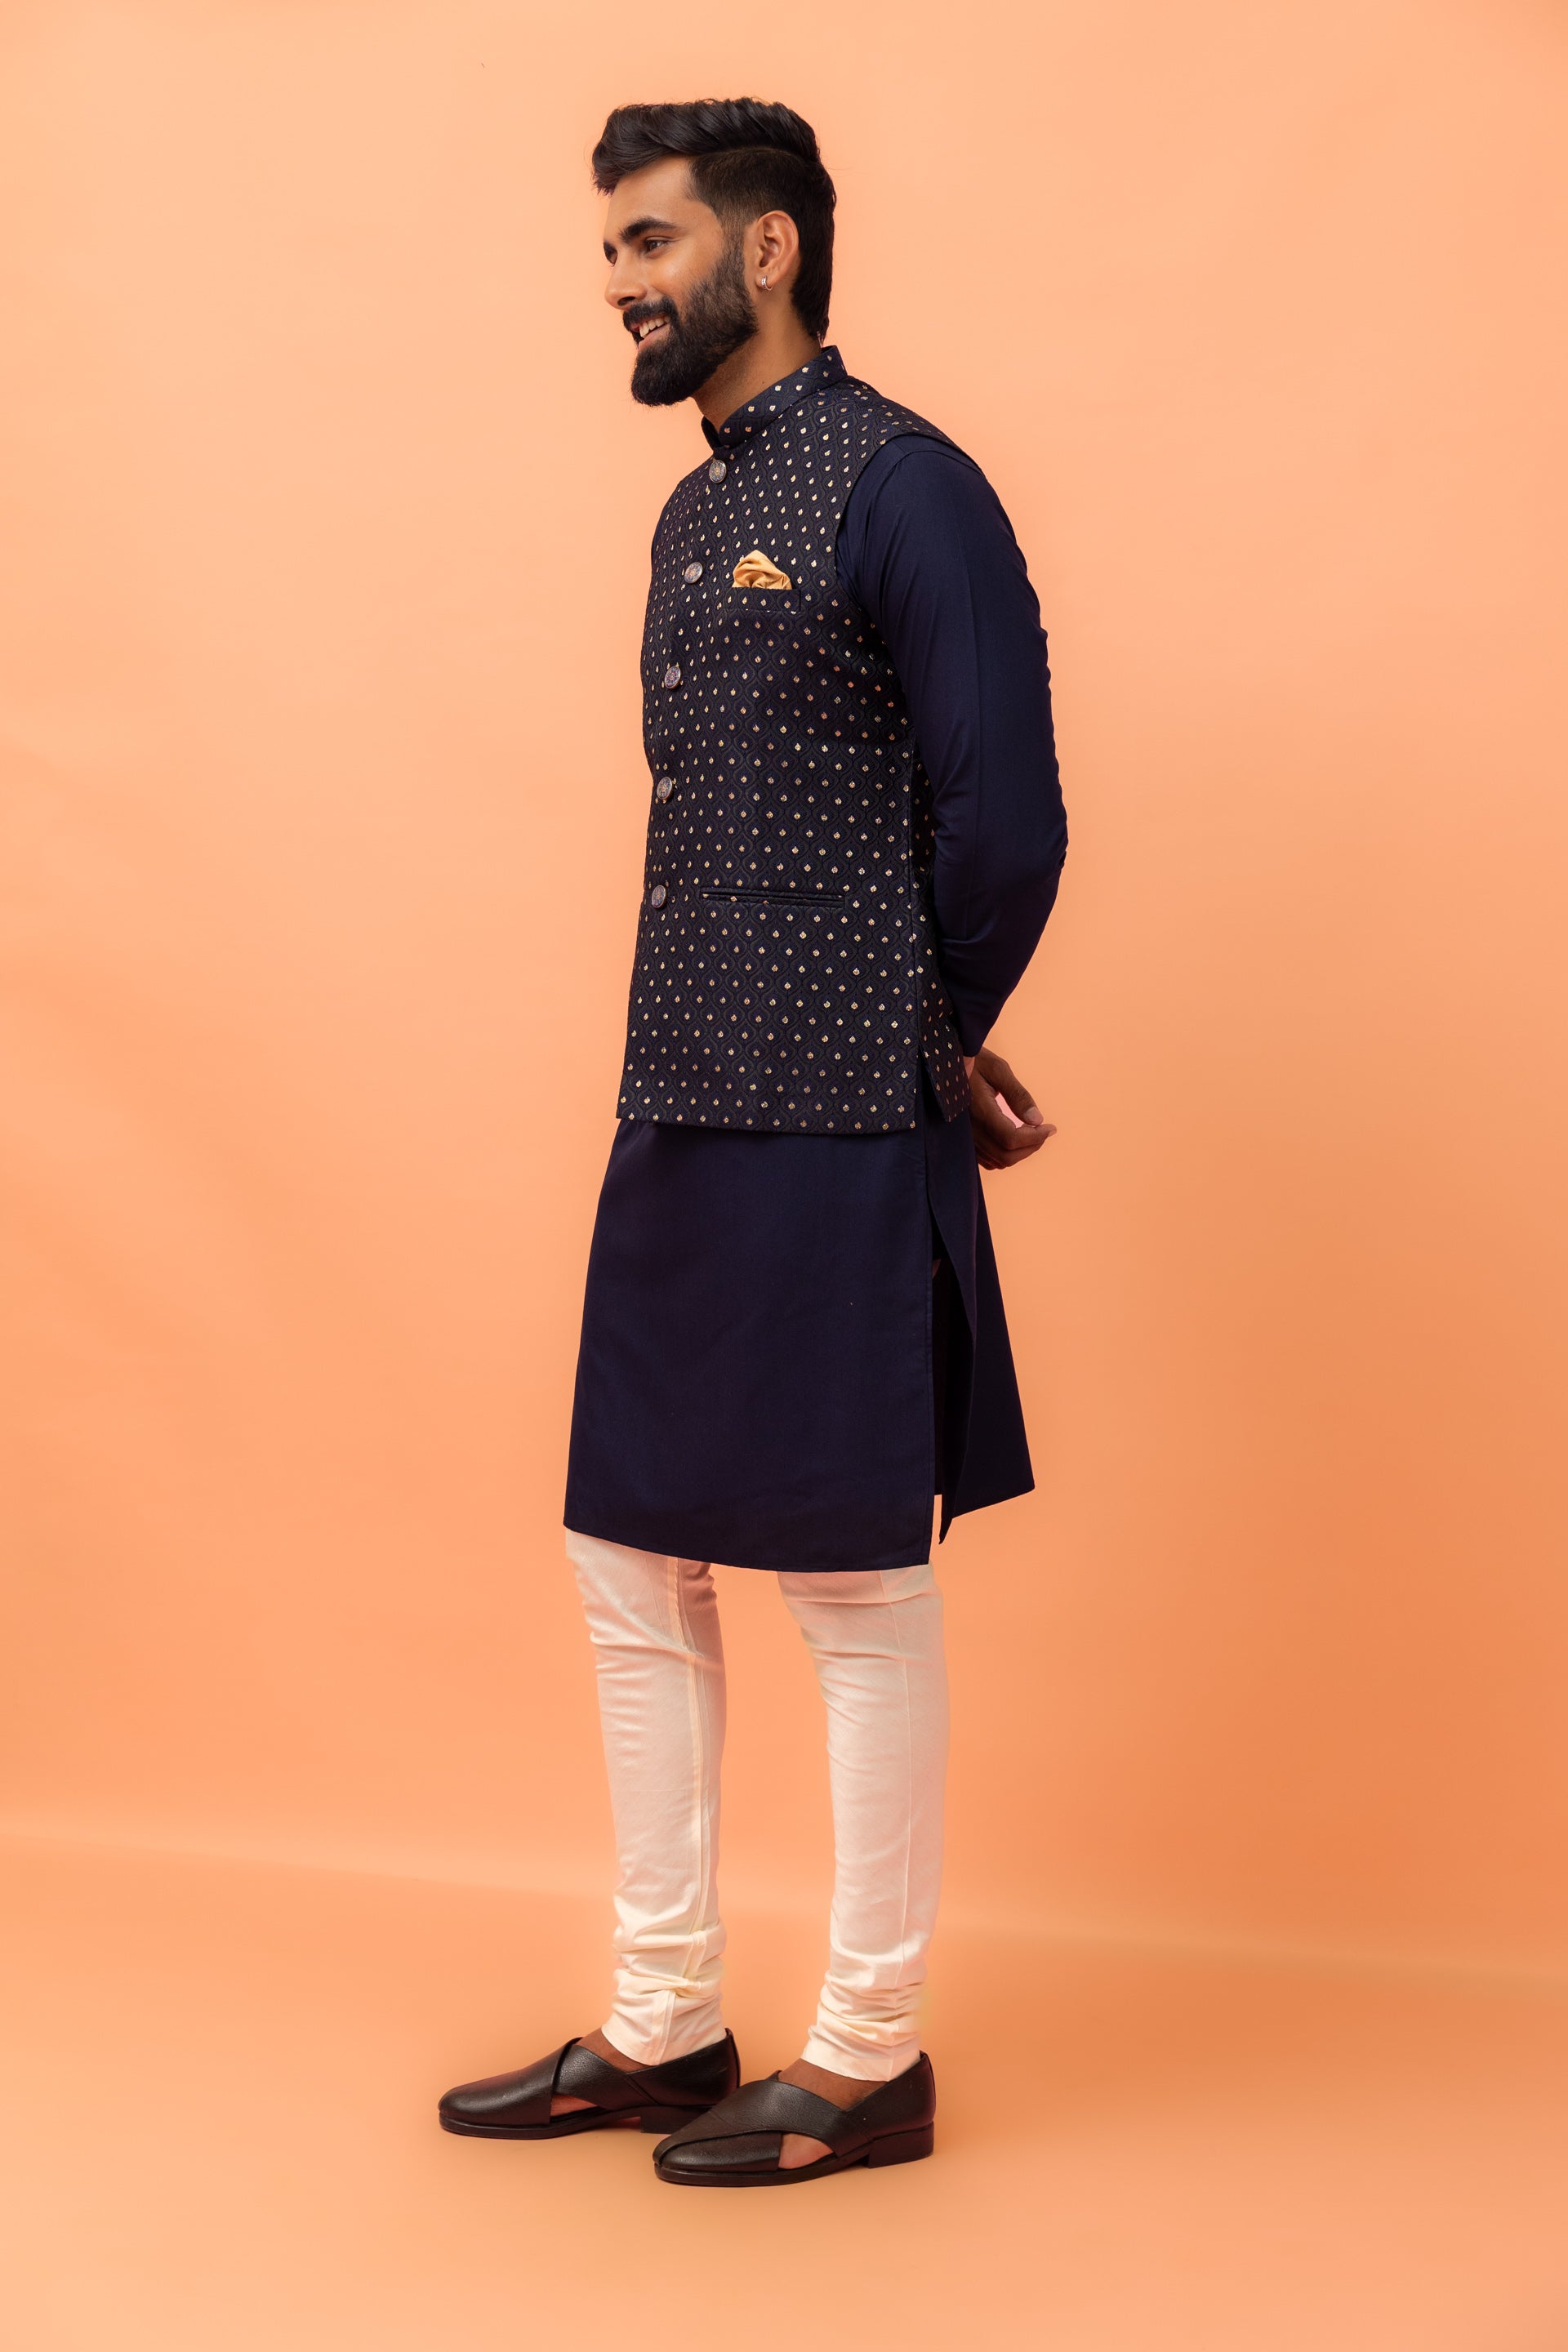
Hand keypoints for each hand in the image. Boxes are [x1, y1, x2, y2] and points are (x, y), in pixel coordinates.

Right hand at [964, 1046, 1055, 1171]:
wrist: (944, 1063)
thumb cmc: (974, 1061)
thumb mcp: (998, 1069)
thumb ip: (1018, 1095)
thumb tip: (1037, 1120)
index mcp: (979, 1110)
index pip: (1010, 1139)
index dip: (1035, 1138)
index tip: (1050, 1127)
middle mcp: (969, 1129)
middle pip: (1006, 1156)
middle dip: (1031, 1147)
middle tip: (1045, 1131)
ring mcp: (964, 1137)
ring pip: (998, 1161)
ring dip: (1020, 1152)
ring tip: (1032, 1132)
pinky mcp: (963, 1140)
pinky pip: (988, 1160)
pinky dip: (1006, 1154)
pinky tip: (1014, 1137)